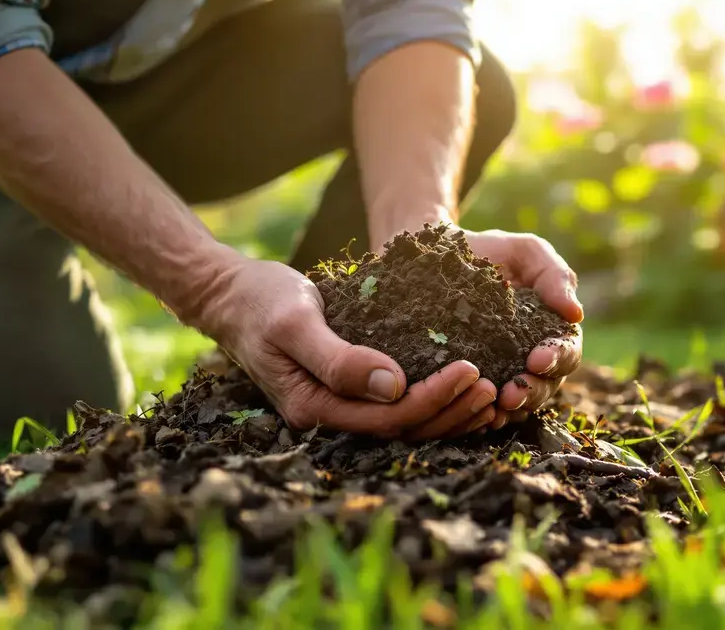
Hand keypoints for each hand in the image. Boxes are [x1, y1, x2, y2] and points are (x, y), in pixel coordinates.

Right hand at [190, 255, 497, 439]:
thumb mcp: (295, 323)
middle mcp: (328, 417)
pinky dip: (432, 400)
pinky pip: (396, 406)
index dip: (432, 399)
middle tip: (491, 384)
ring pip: (403, 423)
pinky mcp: (348, 391)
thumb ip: (338, 358)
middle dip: (449, 411)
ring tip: (489, 392)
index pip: (387, 418)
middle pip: (401, 429)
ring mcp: (337, 407)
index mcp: (313, 407)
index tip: (470, 369)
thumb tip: (392, 387)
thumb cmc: (261, 302)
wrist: (232, 296)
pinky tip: (463, 388)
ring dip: (447, 412)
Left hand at [462, 229, 583, 429]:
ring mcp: (505, 373)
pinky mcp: (476, 383)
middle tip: (512, 394)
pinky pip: (486, 408)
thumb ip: (554, 276)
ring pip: (520, 403)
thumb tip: (576, 313)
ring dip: (512, 409)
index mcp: (552, 329)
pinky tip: (475, 416)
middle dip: (532, 391)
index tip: (537, 358)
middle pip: (547, 384)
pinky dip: (484, 415)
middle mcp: (533, 356)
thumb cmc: (488, 252)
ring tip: (495, 408)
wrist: (436, 259)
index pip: (566, 350)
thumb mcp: (525, 252)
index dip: (557, 358)